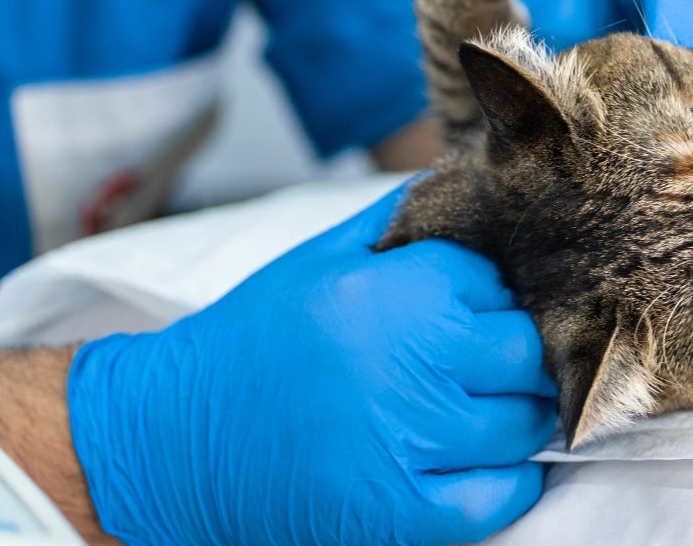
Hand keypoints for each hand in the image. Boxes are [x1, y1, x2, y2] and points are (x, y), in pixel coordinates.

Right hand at [66, 184, 557, 545]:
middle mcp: (402, 366)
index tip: (464, 309)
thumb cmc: (252, 342)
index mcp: (383, 295)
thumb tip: (473, 180)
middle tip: (478, 362)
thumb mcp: (318, 258)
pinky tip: (477, 461)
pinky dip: (507, 479)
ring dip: (513, 415)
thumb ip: (401, 219)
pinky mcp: (401, 514)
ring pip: (525, 422)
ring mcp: (407, 446)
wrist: (168, 441)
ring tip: (471, 409)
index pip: (494, 281)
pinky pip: (503, 495)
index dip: (485, 295)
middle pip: (524, 352)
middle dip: (510, 353)